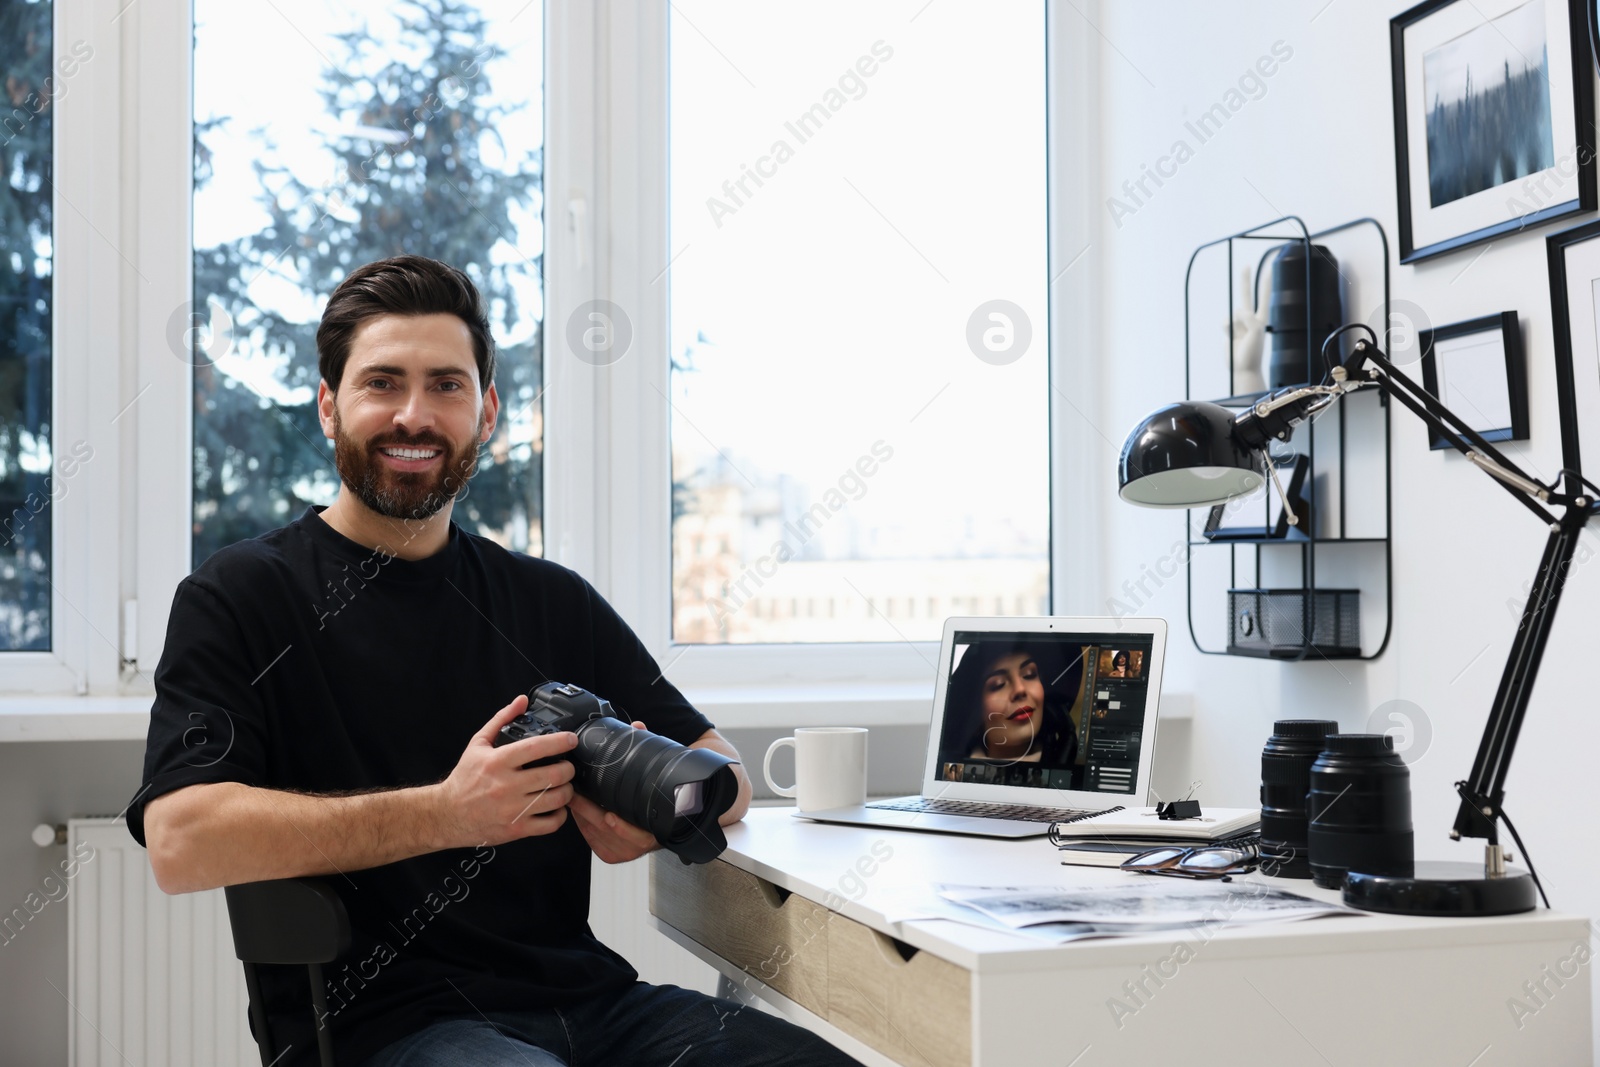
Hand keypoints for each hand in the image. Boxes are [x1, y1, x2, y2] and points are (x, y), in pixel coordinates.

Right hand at [433, 694, 578, 848]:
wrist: (447, 815)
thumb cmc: (464, 779)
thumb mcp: (478, 744)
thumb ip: (501, 719)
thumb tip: (522, 701)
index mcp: (498, 762)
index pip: (536, 747)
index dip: (560, 741)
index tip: (571, 739)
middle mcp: (507, 786)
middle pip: (554, 774)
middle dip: (568, 768)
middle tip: (567, 766)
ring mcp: (513, 810)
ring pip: (557, 799)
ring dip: (567, 790)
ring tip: (563, 786)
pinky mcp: (517, 829)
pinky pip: (551, 823)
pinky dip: (560, 815)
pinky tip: (555, 807)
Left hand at [569, 720, 659, 863]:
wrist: (666, 822)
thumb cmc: (658, 800)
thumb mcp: (655, 777)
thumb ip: (646, 751)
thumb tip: (637, 727)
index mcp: (655, 831)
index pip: (636, 834)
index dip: (622, 827)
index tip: (610, 815)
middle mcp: (640, 845)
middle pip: (609, 832)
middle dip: (589, 812)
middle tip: (574, 795)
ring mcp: (625, 852)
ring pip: (597, 836)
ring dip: (583, 818)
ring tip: (572, 799)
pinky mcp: (612, 855)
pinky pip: (593, 841)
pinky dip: (584, 826)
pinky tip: (578, 812)